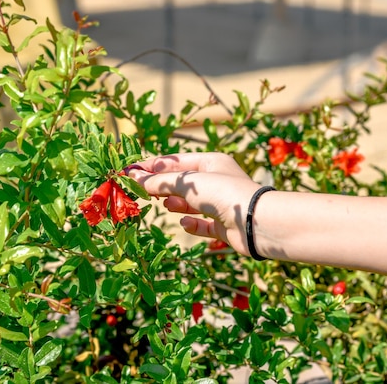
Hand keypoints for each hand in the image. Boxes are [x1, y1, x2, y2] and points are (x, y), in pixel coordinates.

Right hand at [128, 153, 261, 255]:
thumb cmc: (224, 194)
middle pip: (182, 183)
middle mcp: (216, 181)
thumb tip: (134, 178)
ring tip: (166, 204)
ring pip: (190, 203)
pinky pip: (202, 223)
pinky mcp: (223, 225)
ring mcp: (220, 204)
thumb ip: (161, 182)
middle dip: (162, 186)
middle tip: (140, 191)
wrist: (256, 223)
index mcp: (211, 162)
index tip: (130, 171)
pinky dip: (191, 223)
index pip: (175, 161)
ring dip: (176, 204)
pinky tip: (184, 223)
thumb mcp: (188, 183)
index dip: (152, 166)